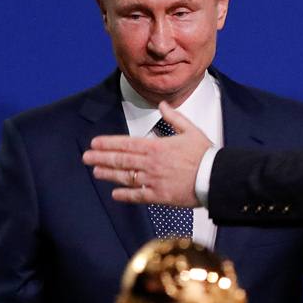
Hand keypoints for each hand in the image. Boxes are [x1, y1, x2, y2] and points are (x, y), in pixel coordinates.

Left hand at [82, 101, 211, 206]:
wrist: (216, 178)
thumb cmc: (206, 155)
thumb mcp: (191, 130)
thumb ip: (174, 118)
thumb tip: (162, 105)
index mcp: (158, 146)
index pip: (127, 143)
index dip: (109, 143)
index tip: (95, 143)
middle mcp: (152, 163)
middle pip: (121, 160)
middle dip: (101, 157)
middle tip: (86, 157)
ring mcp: (154, 180)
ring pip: (126, 177)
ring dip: (109, 174)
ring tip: (96, 172)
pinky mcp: (160, 196)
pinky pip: (138, 196)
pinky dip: (125, 195)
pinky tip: (114, 194)